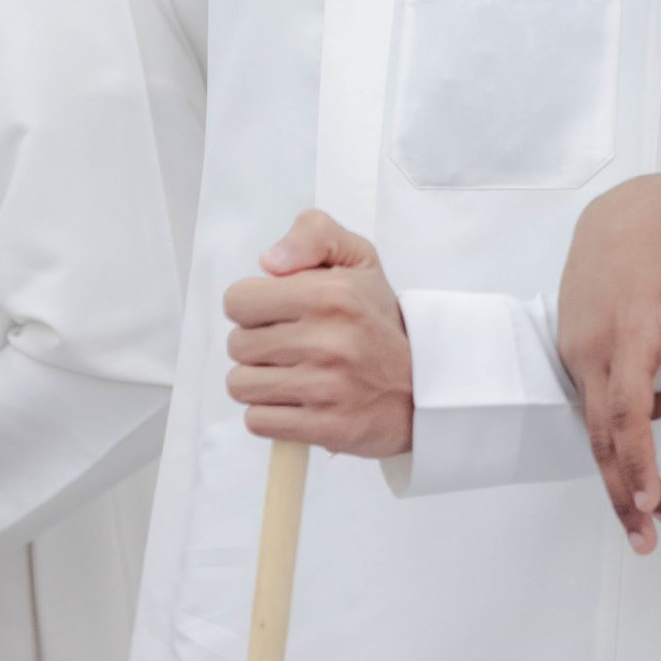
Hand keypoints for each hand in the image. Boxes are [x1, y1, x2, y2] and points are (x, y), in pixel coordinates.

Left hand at [225, 210, 413, 458]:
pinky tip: (296, 401)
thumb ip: (313, 233)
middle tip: (289, 346)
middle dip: (256, 344)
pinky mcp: (326, 427)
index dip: (252, 306)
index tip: (277, 313)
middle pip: (237, 345)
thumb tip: (269, 261)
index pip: (238, 300)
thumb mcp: (358, 258)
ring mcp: (327, 388)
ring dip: (259, 382)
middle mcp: (328, 340)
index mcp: (331, 294)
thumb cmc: (377, 320)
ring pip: (241, 385)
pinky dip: (270, 414)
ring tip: (291, 374)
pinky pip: (258, 421)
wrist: (423, 386)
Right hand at [557, 174, 660, 553]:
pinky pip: (594, 399)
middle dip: (623, 491)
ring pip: (596, 423)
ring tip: (658, 510)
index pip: (626, 410)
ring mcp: (576, 348)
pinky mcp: (574, 347)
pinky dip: (618, 431)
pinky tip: (659, 429)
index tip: (648, 500)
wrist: (622, 210)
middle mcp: (591, 346)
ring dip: (622, 469)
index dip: (636, 459)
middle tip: (647, 540)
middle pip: (602, 434)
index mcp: (626, 332)